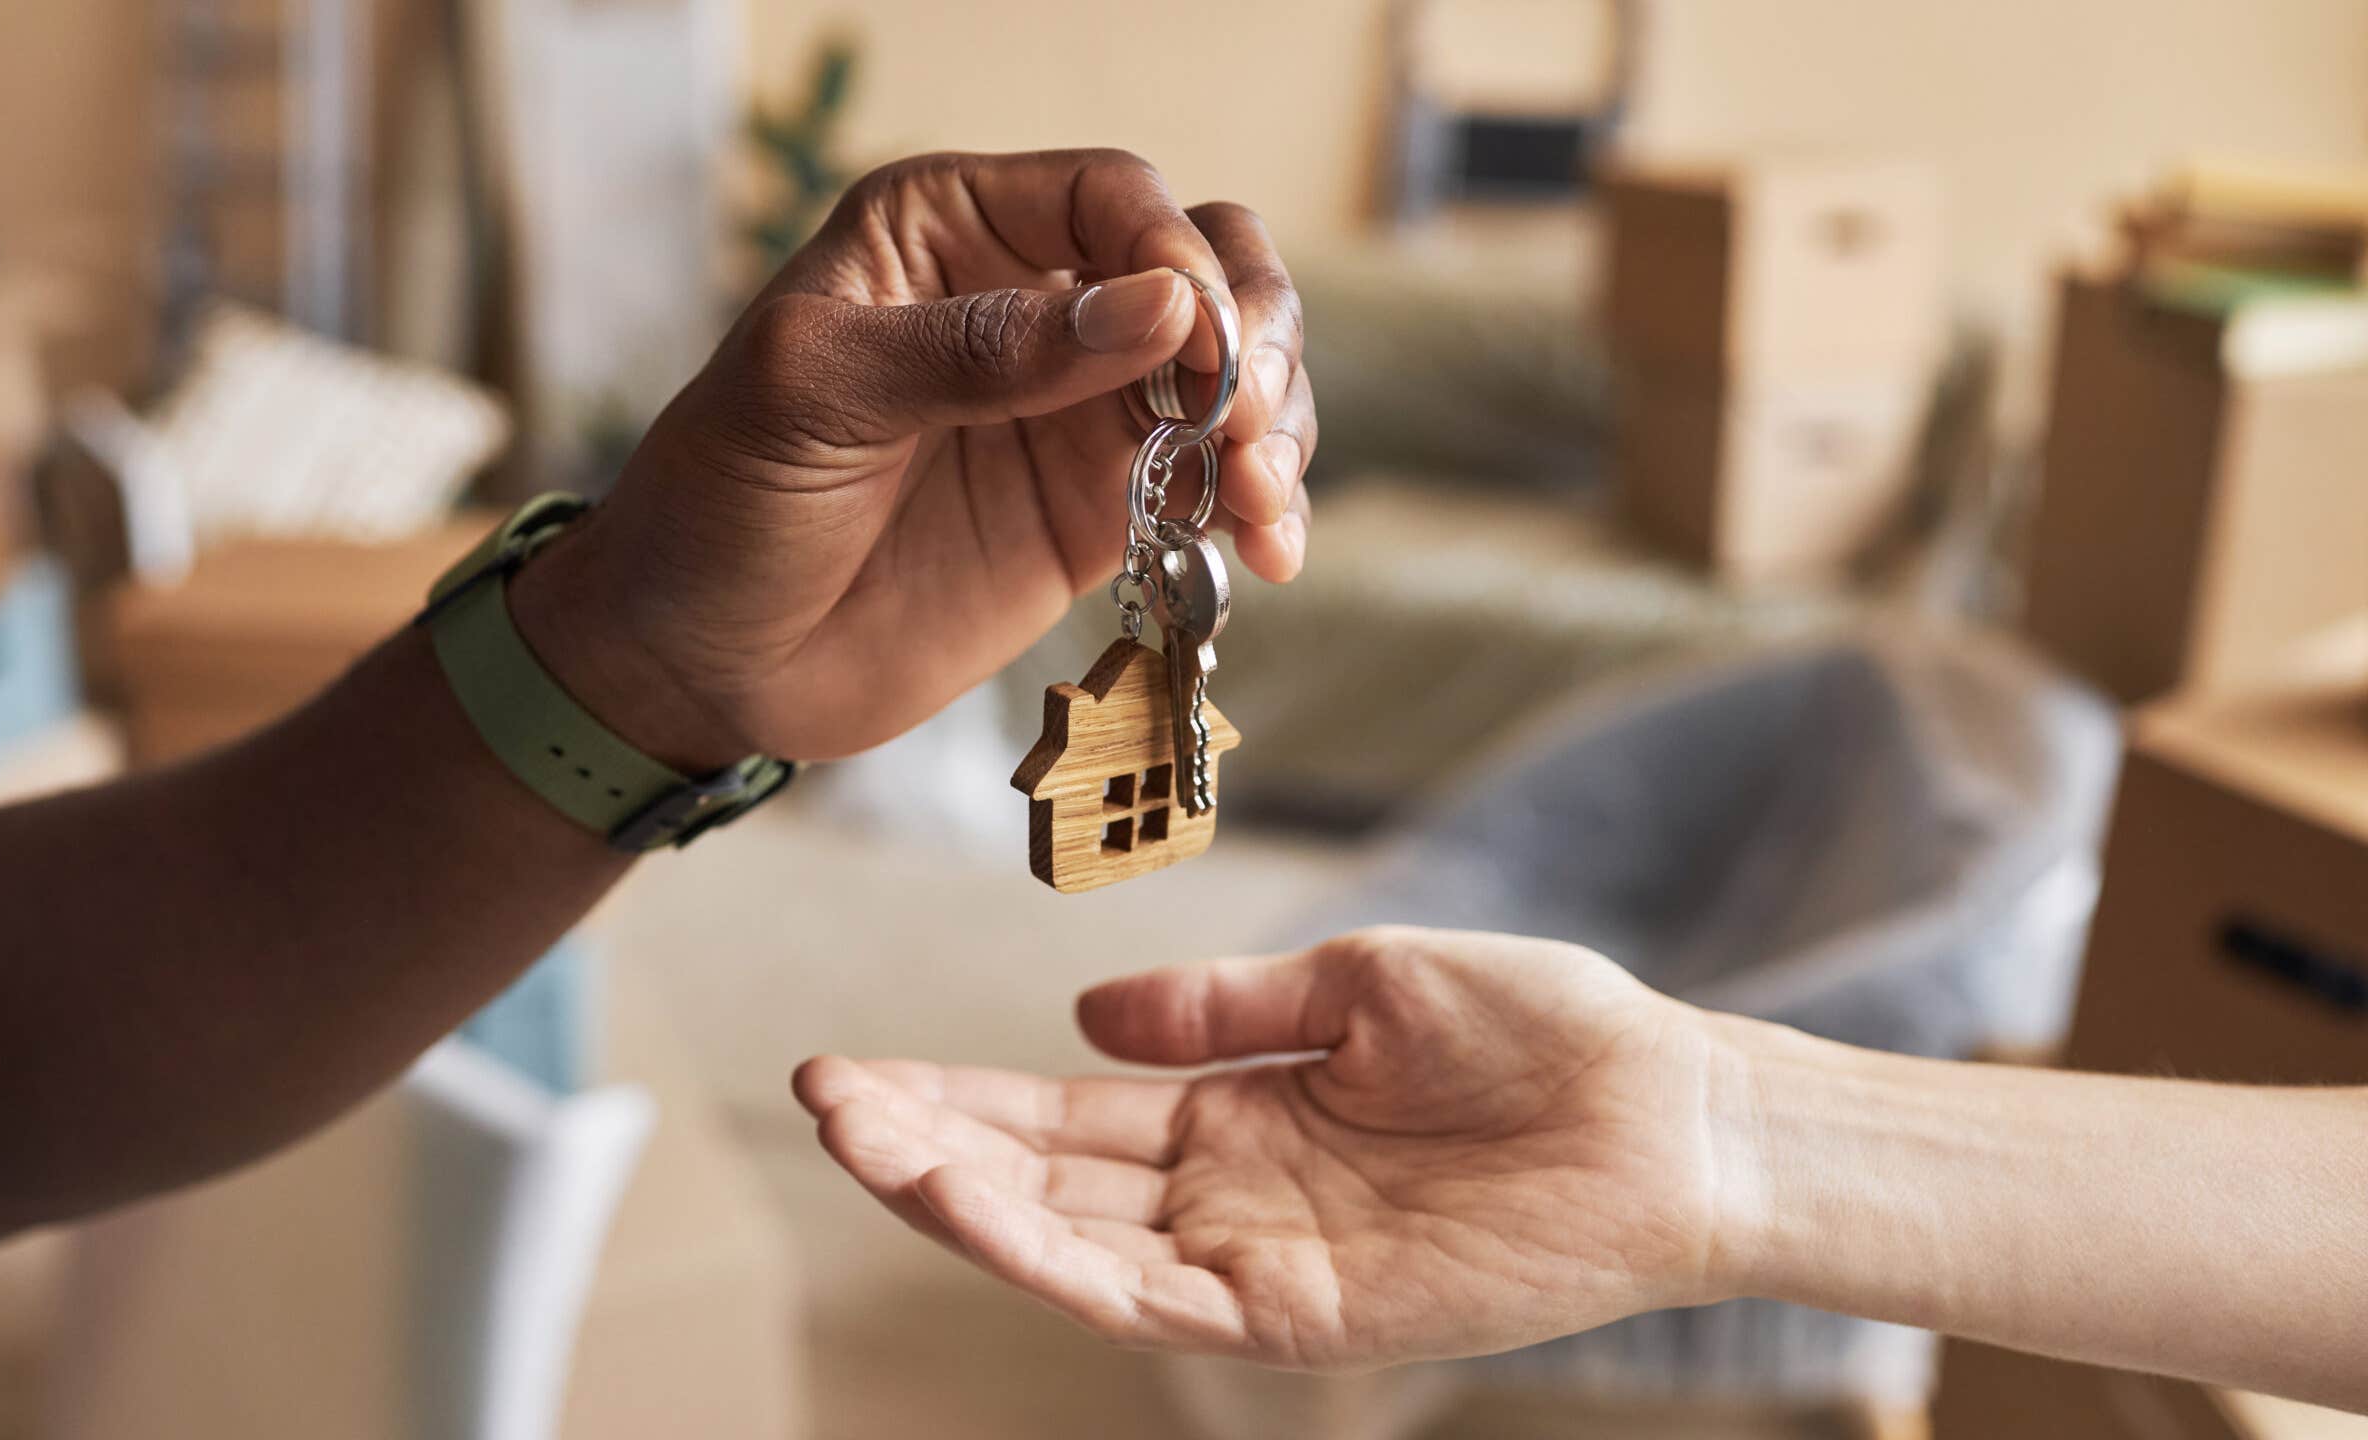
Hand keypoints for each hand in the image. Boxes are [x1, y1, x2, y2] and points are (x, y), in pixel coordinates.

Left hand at [518, 149, 1314, 769]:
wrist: (696, 662)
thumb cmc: (719, 501)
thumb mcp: (818, 395)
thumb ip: (979, 348)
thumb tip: (1158, 311)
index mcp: (951, 231)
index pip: (1112, 197)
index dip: (1174, 256)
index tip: (1195, 340)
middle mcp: (1033, 301)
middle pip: (1206, 268)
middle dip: (1252, 333)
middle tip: (1242, 426)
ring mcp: (1076, 410)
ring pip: (1233, 373)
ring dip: (1275, 425)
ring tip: (1258, 507)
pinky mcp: (1099, 512)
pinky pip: (1214, 483)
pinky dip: (1259, 508)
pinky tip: (1265, 554)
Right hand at [792, 926, 1746, 1370]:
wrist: (1670, 1105)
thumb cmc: (1540, 1033)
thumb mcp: (1358, 984)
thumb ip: (1219, 1009)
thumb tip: (1081, 1018)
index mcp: (1232, 1119)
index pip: (1057, 1118)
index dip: (950, 1099)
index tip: (844, 1073)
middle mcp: (1225, 1203)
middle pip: (1039, 1188)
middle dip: (921, 1150)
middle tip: (817, 1103)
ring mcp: (1257, 1266)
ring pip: (1073, 1251)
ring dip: (960, 1205)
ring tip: (862, 1145)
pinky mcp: (1303, 1318)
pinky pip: (1152, 1302)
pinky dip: (1055, 1263)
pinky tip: (975, 1210)